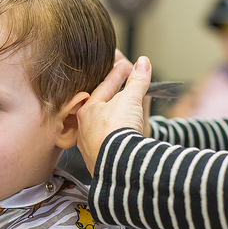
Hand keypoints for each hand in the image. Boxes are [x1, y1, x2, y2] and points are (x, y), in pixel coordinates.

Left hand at [76, 54, 151, 175]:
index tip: (127, 66)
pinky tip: (120, 137)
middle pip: (101, 107)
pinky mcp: (99, 162)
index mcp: (87, 110)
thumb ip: (137, 81)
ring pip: (102, 126)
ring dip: (113, 118)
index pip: (105, 87)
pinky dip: (114, 136)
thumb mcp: (130, 100)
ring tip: (124, 112)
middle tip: (122, 85)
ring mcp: (90, 146)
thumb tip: (143, 62)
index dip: (118, 74)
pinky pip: (107, 143)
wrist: (119, 166)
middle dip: (113, 97)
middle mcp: (84, 128)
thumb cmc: (118, 130)